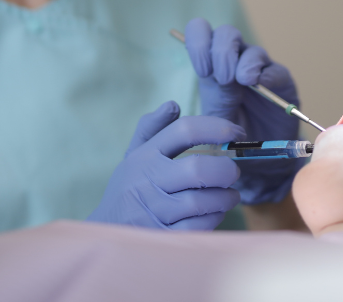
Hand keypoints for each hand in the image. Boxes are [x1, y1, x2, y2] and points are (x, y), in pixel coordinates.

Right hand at [87, 100, 243, 229]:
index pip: (185, 131)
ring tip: (230, 194)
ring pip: (201, 201)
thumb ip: (151, 128)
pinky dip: (214, 218)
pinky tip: (215, 212)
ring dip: (225, 197)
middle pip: (198, 169)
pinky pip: (198, 227)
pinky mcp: (162, 236)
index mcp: (145, 154)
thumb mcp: (133, 154)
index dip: (217, 127)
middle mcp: (148, 180)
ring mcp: (154, 210)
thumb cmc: (129, 187)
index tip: (236, 132)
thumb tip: (172, 105)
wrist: (106, 231)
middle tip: (234, 171)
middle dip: (226, 169)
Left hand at [184, 19, 304, 204]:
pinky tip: (259, 83)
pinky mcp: (281, 84)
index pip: (200, 32)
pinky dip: (267, 74)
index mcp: (211, 66)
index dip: (199, 43)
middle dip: (222, 52)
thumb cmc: (228, 140)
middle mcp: (235, 62)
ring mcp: (259, 71)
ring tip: (243, 81)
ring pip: (252, 50)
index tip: (203, 70)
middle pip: (227, 34)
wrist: (258, 163)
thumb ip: (210, 101)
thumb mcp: (211, 122)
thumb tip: (205, 84)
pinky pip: (275, 70)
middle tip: (222, 77)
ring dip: (244, 63)